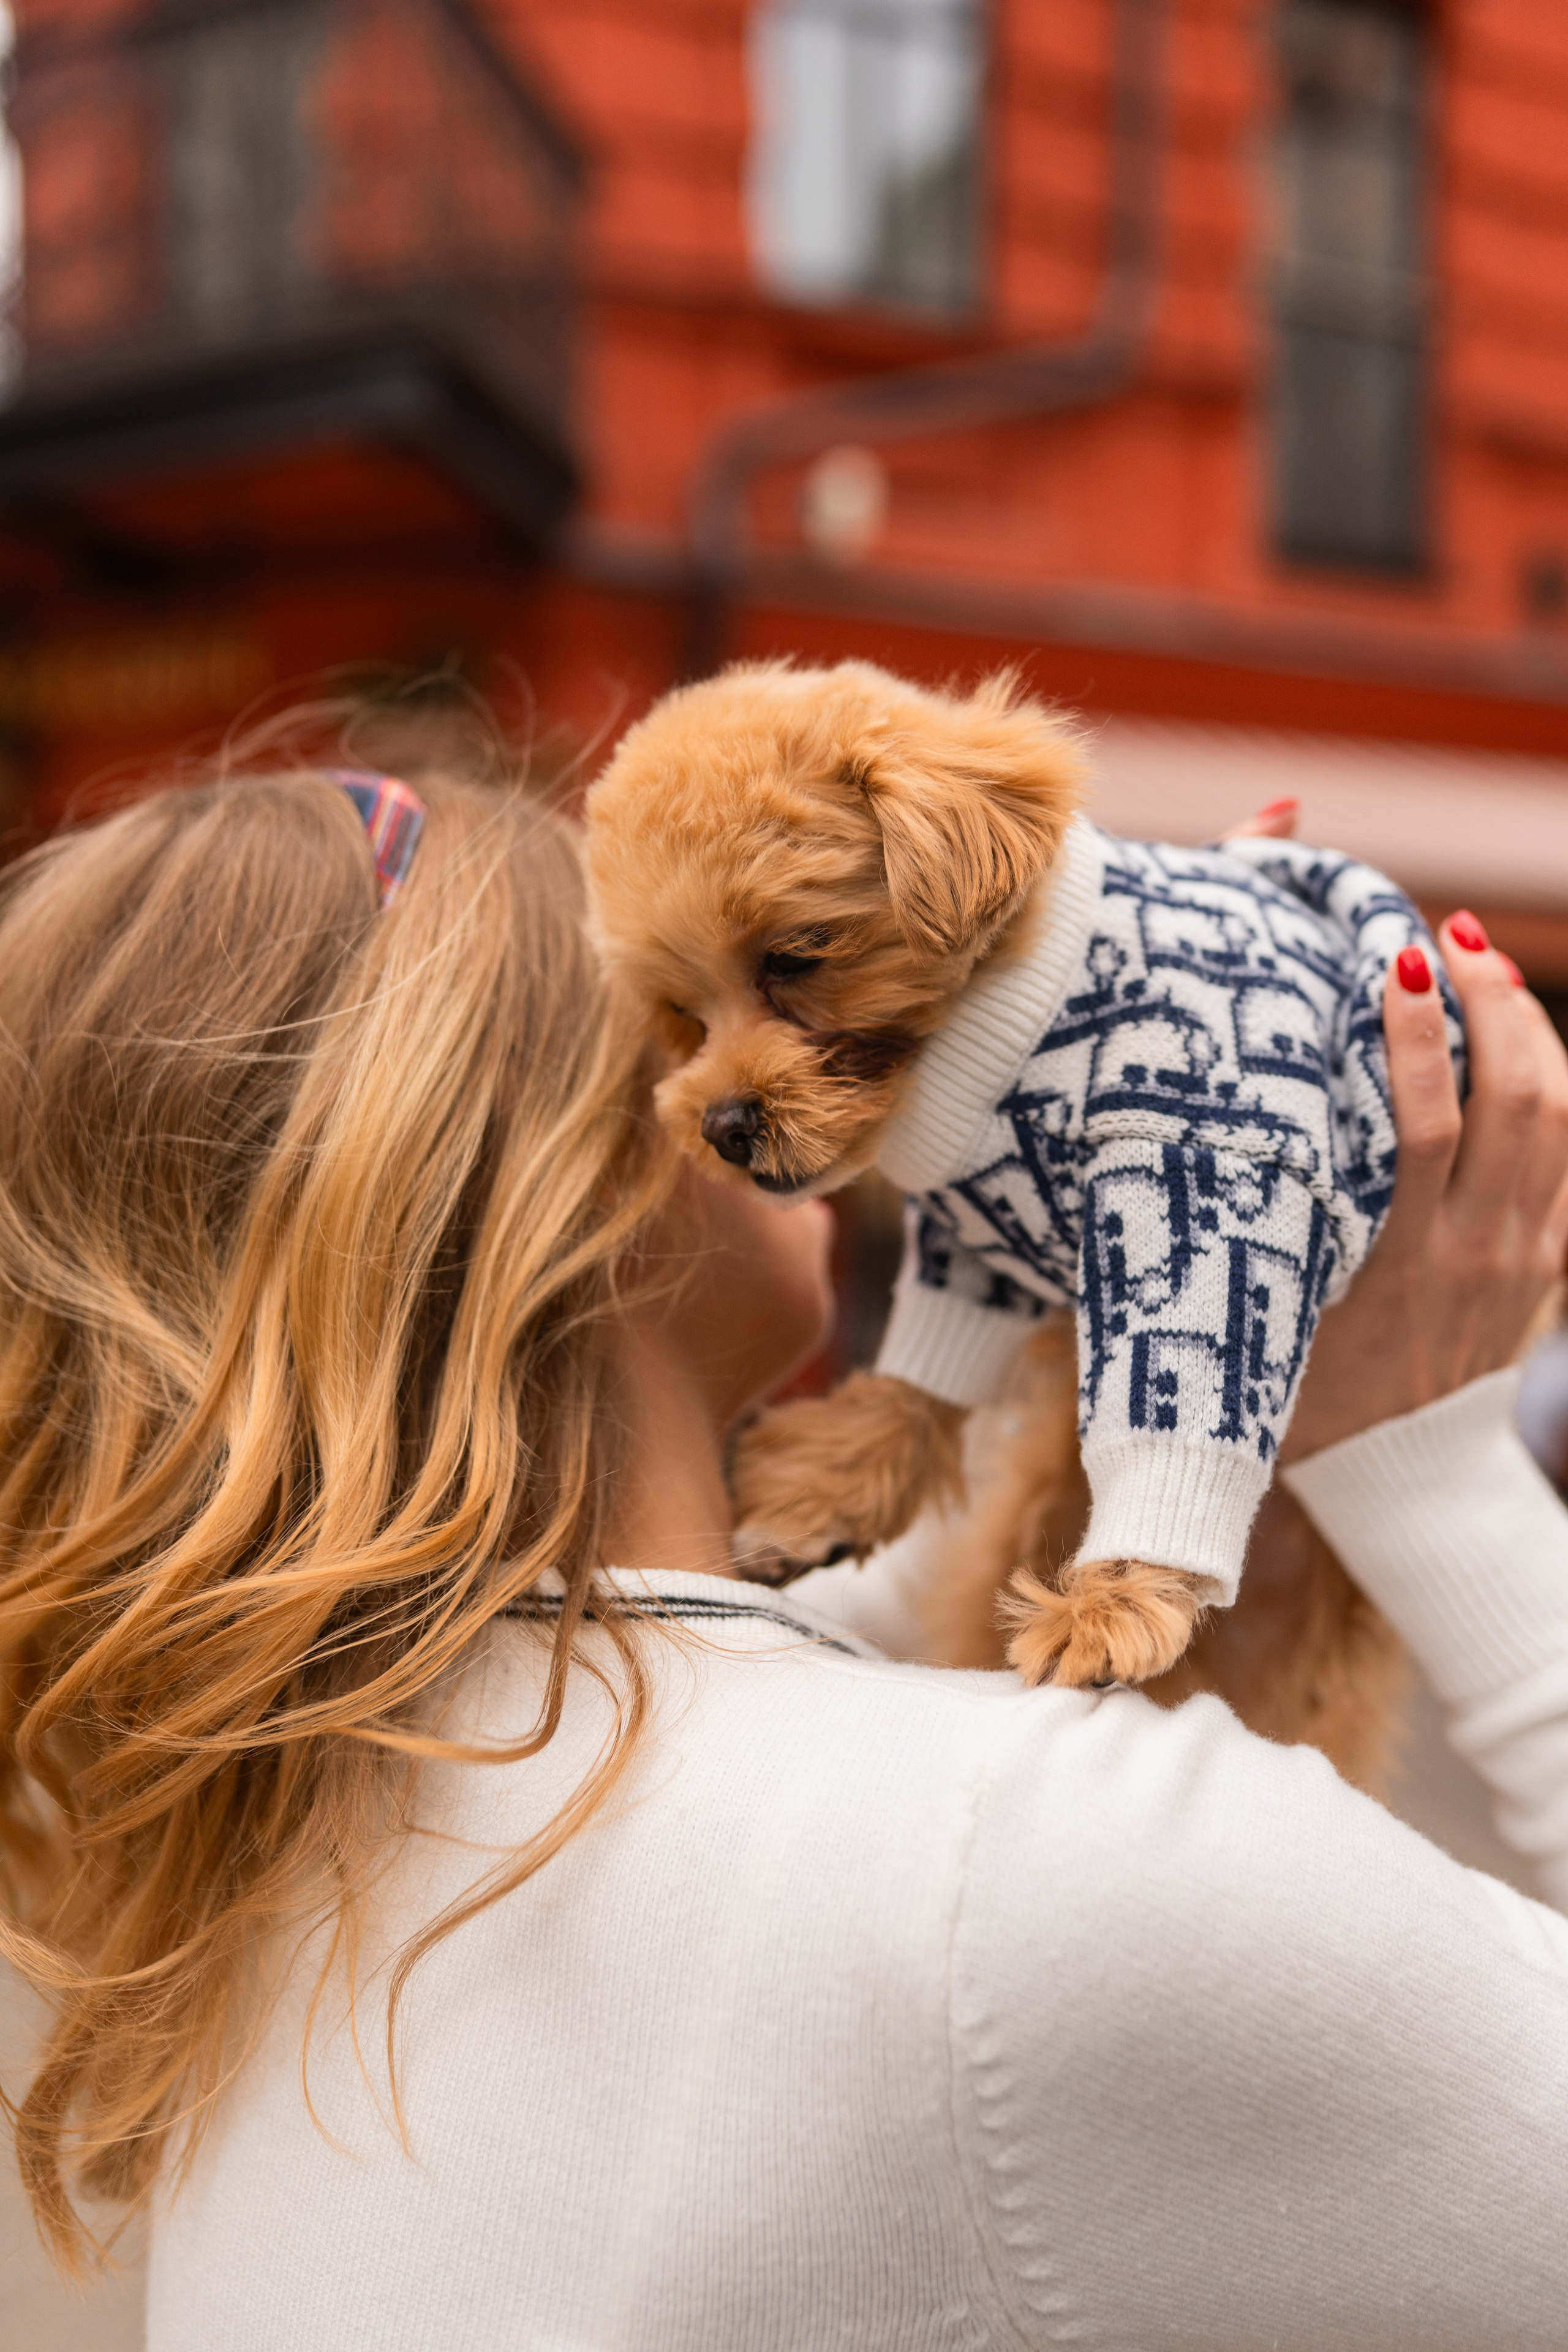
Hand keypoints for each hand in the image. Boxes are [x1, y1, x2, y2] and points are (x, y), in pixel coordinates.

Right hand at [1281, 916, 1567, 1463]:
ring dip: (1528, 1031)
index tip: (1395, 965)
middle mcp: (1477, 1252)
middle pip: (1513, 1102)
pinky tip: (1524, 1040)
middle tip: (1446, 935)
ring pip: (1558, 1119)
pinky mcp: (1546, 1265)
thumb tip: (1171, 1156)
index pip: (1427, 1128)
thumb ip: (1254, 1243)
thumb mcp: (1273, 1321)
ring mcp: (1523, 1257)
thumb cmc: (1311, 1400)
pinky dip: (1555, 1087)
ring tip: (1485, 965)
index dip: (1416, 1040)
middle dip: (1488, 1005)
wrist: (1401, 1485)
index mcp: (1404, 1264)